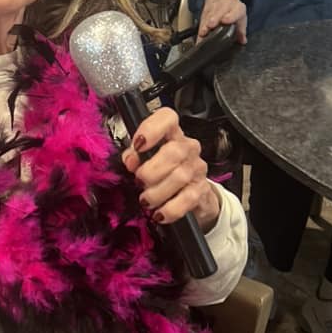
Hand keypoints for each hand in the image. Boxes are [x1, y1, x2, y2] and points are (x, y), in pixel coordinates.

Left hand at [122, 107, 219, 232]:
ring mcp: (197, 169)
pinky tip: (159, 214)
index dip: (152, 129)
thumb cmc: (163, 173)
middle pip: (174, 151)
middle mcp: (188, 148)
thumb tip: (130, 159)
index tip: (138, 145)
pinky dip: (170, 209)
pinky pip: (187, 199)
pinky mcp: (201, 191)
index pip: (168, 118)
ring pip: (179, 177)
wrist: (192, 197)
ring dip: (157, 192)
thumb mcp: (146, 161)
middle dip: (152, 170)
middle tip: (139, 181)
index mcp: (171, 134)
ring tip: (146, 200)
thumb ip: (135, 156)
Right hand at [198, 0, 246, 43]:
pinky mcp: (205, 9)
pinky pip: (203, 17)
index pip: (235, 11)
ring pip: (210, 14)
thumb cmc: (233, 10)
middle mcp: (226, 5)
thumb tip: (242, 41)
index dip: (230, 16)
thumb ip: (241, 31)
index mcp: (237, 8)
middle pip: (219, 11)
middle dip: (215, 18)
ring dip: (205, 23)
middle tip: (211, 25)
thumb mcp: (240, 19)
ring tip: (203, 32)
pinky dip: (201, 26)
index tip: (225, 20)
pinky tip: (200, 33)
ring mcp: (214, 6)